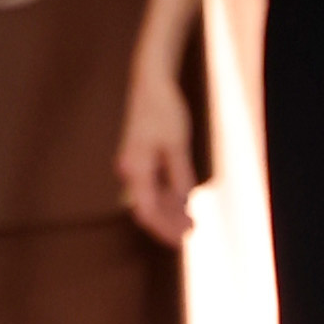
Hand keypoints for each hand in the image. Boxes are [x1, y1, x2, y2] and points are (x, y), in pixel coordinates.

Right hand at [114, 64, 195, 245]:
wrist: (151, 83)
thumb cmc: (164, 110)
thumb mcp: (177, 144)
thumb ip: (179, 174)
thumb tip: (184, 200)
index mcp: (136, 168)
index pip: (147, 210)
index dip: (164, 229)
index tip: (182, 240)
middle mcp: (130, 171)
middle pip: (147, 208)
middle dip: (169, 223)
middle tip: (192, 231)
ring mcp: (134, 166)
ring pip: (150, 198)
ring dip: (170, 211)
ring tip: (191, 222)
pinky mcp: (141, 160)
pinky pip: (152, 186)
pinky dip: (168, 196)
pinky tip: (184, 202)